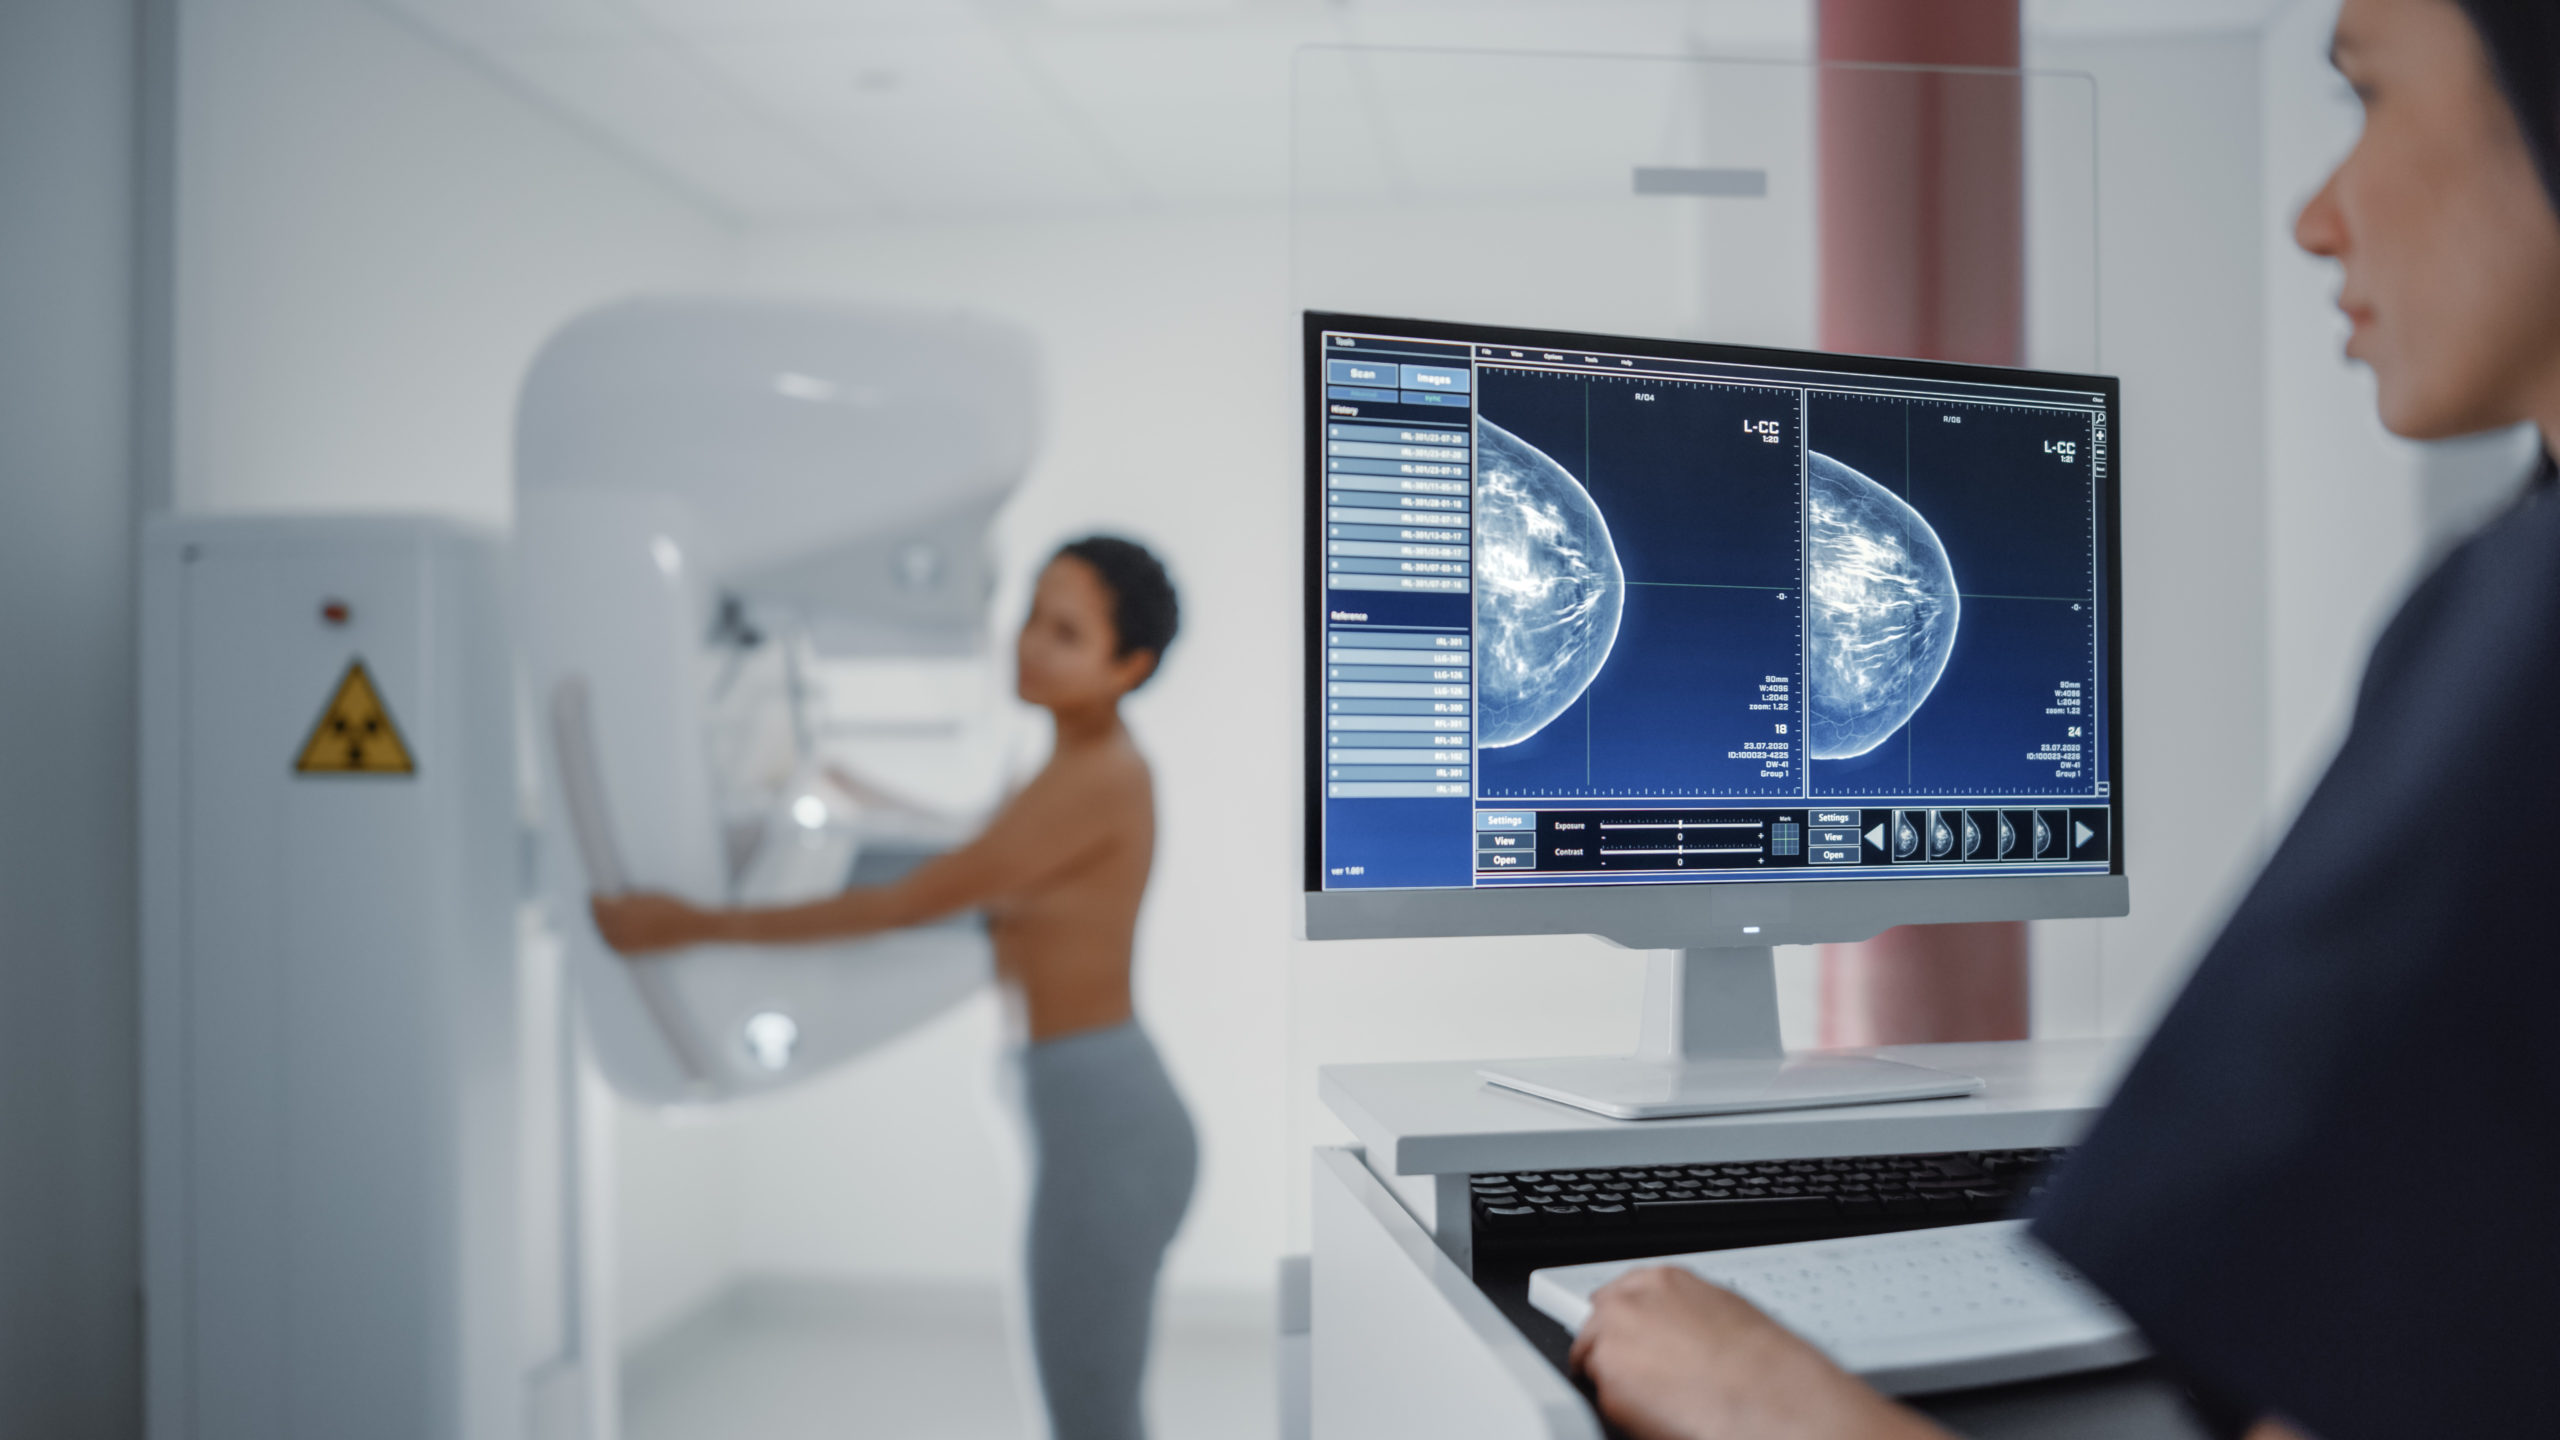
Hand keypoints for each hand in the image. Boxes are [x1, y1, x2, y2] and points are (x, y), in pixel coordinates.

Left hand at [590, 892, 712, 954]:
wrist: (691, 927)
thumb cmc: (673, 908)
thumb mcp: (650, 895)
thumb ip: (628, 898)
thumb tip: (612, 900)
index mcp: (625, 911)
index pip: (600, 905)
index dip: (594, 899)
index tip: (594, 895)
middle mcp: (623, 927)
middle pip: (600, 921)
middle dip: (595, 913)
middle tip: (595, 906)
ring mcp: (630, 941)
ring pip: (605, 935)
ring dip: (601, 927)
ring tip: (602, 921)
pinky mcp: (637, 951)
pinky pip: (616, 947)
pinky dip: (609, 941)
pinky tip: (610, 937)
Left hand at [1569, 1267, 1951, 1439]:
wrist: (1775, 1402)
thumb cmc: (1765, 1368)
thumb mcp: (1725, 1315)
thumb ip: (1685, 1314)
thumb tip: (1676, 1330)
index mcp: (1663, 1281)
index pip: (1618, 1296)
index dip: (1627, 1328)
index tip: (1633, 1343)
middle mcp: (1630, 1302)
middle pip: (1595, 1325)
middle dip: (1614, 1351)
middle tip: (1646, 1380)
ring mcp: (1612, 1339)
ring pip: (1592, 1362)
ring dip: (1615, 1381)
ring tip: (1660, 1402)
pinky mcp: (1606, 1382)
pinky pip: (1600, 1400)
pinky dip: (1621, 1411)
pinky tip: (1658, 1416)